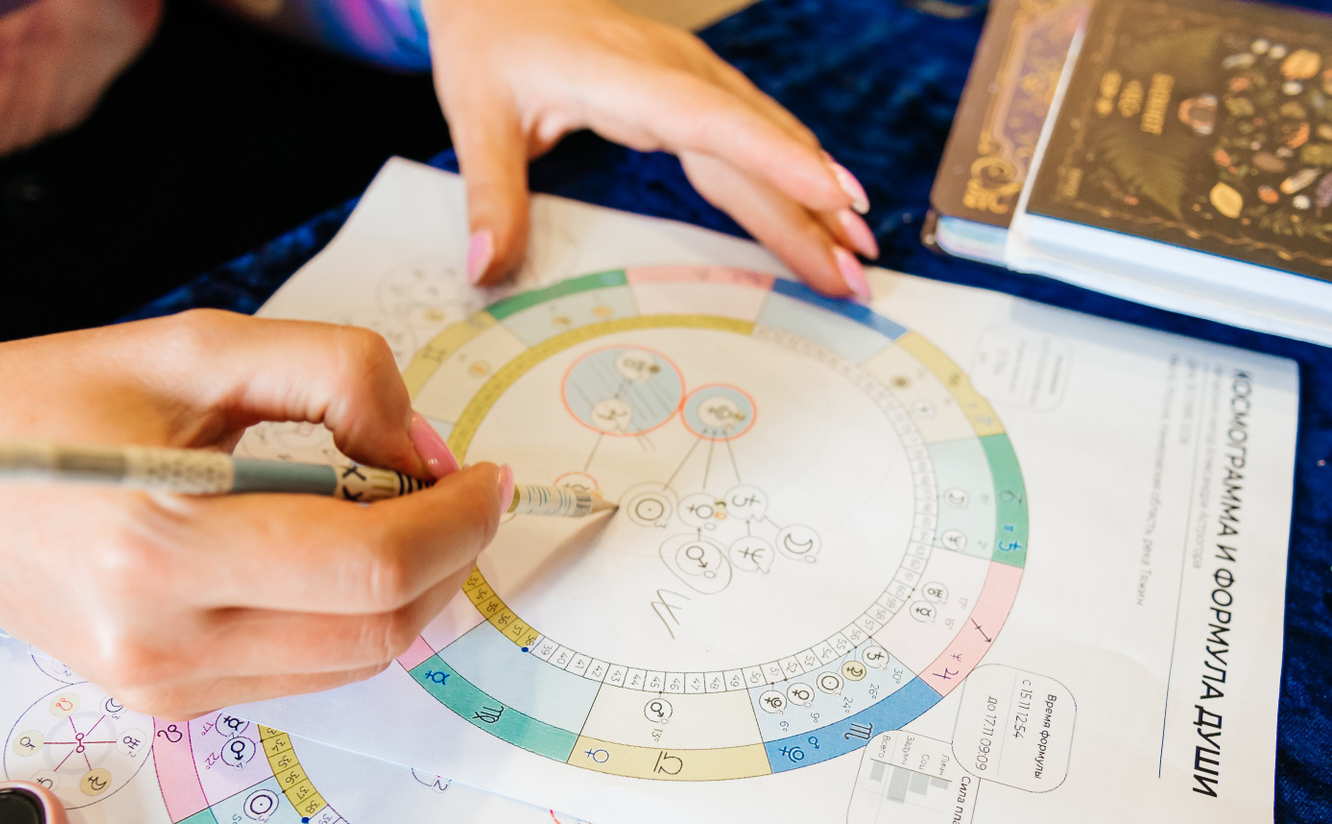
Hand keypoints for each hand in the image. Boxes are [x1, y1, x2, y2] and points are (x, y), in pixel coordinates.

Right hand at [0, 311, 506, 717]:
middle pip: (380, 627)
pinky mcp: (168, 702)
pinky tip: (334, 556)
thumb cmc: (55, 402)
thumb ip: (335, 375)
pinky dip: (349, 616)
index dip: (457, 520)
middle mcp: (162, 636)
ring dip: (409, 591)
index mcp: (159, 541)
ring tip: (400, 516)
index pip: (369, 563)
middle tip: (461, 494)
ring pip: (355, 661)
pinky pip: (306, 673)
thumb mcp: (199, 347)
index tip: (485, 476)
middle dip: (450, 558)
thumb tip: (426, 449)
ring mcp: (165, 685)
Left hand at [423, 0, 876, 298]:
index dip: (778, 163)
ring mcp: (692, 79)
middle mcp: (675, 74)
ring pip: (767, 142)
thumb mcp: (475, 116)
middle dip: (813, 211)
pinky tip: (826, 208)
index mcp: (628, 77)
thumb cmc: (491, 42)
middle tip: (855, 272)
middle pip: (756, 148)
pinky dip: (795, 174)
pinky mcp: (694, 91)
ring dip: (815, 198)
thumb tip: (486, 267)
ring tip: (856, 253)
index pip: (716, 123)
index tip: (834, 198)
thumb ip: (491, 194)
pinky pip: (756, 136)